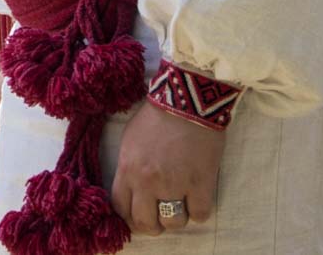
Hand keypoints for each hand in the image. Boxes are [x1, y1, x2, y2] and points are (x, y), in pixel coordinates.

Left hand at [110, 101, 225, 232]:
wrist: (188, 98)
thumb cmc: (158, 114)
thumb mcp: (130, 139)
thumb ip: (129, 168)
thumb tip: (132, 191)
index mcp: (128, 169)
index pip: (121, 209)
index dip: (130, 217)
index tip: (139, 214)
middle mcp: (148, 182)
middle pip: (145, 223)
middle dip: (153, 224)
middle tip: (161, 215)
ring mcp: (175, 184)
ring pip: (174, 223)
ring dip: (178, 216)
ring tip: (182, 202)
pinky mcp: (201, 183)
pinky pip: (200, 215)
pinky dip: (199, 210)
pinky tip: (198, 197)